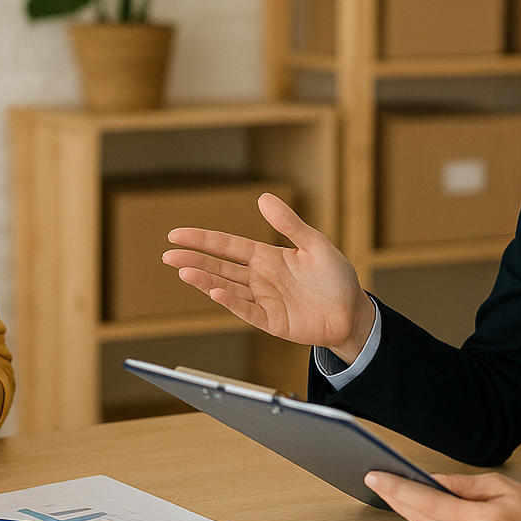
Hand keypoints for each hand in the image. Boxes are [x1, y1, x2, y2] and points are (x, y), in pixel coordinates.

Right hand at [163, 193, 373, 360]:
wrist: (353, 312)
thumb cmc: (336, 278)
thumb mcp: (315, 244)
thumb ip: (289, 224)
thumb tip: (263, 198)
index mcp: (267, 258)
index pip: (227, 246)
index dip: (203, 240)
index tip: (177, 235)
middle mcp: (260, 279)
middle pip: (219, 267)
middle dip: (193, 260)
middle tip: (166, 255)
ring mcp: (264, 301)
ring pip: (227, 288)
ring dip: (205, 280)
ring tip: (183, 271)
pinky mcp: (273, 322)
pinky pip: (248, 312)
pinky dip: (230, 302)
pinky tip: (214, 291)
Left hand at [364, 470, 520, 520]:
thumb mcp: (499, 485)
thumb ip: (459, 484)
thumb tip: (427, 479)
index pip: (428, 503)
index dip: (398, 489)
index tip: (376, 477)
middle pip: (422, 520)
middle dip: (399, 499)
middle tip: (380, 480)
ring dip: (413, 515)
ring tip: (399, 493)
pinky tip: (425, 515)